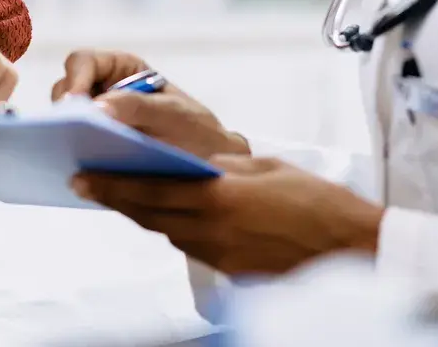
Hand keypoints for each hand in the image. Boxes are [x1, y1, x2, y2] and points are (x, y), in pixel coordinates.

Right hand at [53, 49, 246, 160]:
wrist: (211, 167)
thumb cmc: (195, 131)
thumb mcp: (173, 114)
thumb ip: (138, 107)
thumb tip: (96, 109)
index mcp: (121, 69)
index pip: (82, 62)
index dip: (74, 79)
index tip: (76, 104)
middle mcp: (102, 92)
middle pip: (65, 92)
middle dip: (65, 112)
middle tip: (69, 133)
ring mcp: (95, 123)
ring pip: (63, 123)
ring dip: (64, 136)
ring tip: (71, 155)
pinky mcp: (92, 151)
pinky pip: (71, 151)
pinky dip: (72, 159)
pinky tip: (78, 174)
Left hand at [73, 155, 382, 277]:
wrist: (353, 249)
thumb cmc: (319, 203)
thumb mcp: (268, 168)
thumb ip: (225, 167)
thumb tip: (193, 164)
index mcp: (221, 199)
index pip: (152, 191)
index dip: (113, 185)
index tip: (84, 176)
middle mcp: (214, 232)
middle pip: (151, 215)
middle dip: (116, 199)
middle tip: (85, 184)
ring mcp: (222, 256)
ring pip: (169, 232)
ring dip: (145, 215)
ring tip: (122, 196)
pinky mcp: (233, 272)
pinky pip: (193, 247)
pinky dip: (176, 230)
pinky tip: (171, 218)